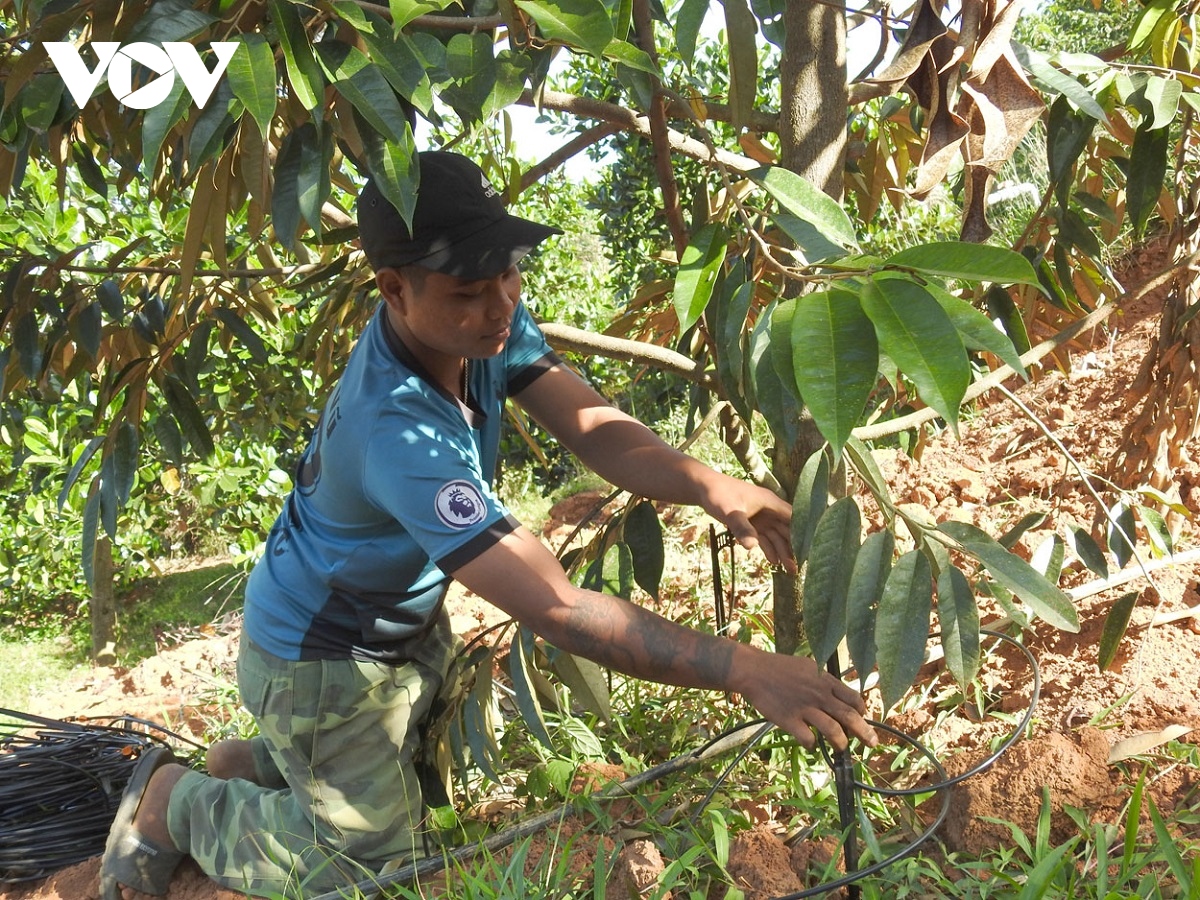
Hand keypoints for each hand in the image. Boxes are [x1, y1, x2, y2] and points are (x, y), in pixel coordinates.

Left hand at [701, 474, 796, 573]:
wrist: (703, 488)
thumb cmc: (719, 494)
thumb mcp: (730, 511)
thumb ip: (741, 527)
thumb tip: (752, 546)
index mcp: (770, 502)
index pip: (793, 518)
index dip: (803, 532)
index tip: (810, 549)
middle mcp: (769, 510)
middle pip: (787, 530)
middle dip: (794, 547)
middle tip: (800, 567)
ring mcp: (761, 518)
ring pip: (776, 536)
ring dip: (782, 551)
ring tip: (789, 570)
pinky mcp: (752, 524)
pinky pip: (764, 538)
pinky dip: (769, 549)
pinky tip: (774, 562)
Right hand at [733, 647, 876, 751]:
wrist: (754, 670)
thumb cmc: (780, 667)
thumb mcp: (808, 667)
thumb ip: (824, 681)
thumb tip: (838, 695)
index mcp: (825, 680)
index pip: (854, 699)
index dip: (862, 712)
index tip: (862, 718)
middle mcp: (819, 695)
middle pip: (850, 717)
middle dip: (865, 733)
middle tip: (872, 744)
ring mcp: (805, 708)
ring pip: (833, 731)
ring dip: (841, 743)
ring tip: (840, 748)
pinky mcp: (790, 720)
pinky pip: (808, 739)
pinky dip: (812, 744)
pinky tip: (810, 743)